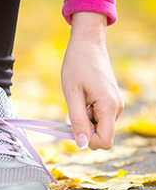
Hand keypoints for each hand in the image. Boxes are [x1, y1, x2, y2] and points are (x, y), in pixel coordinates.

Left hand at [61, 12, 123, 149]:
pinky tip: (83, 96)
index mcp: (108, 107)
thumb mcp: (72, 95)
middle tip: (75, 107)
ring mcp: (115, 104)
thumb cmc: (77, 66)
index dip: (88, 141)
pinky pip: (99, 116)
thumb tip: (82, 145)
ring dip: (85, 118)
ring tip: (79, 98)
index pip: (104, 141)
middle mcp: (116, 108)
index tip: (73, 127)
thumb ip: (77, 120)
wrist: (87, 44)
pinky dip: (88, 112)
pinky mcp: (111, 101)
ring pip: (99, 125)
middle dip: (85, 128)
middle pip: (101, 134)